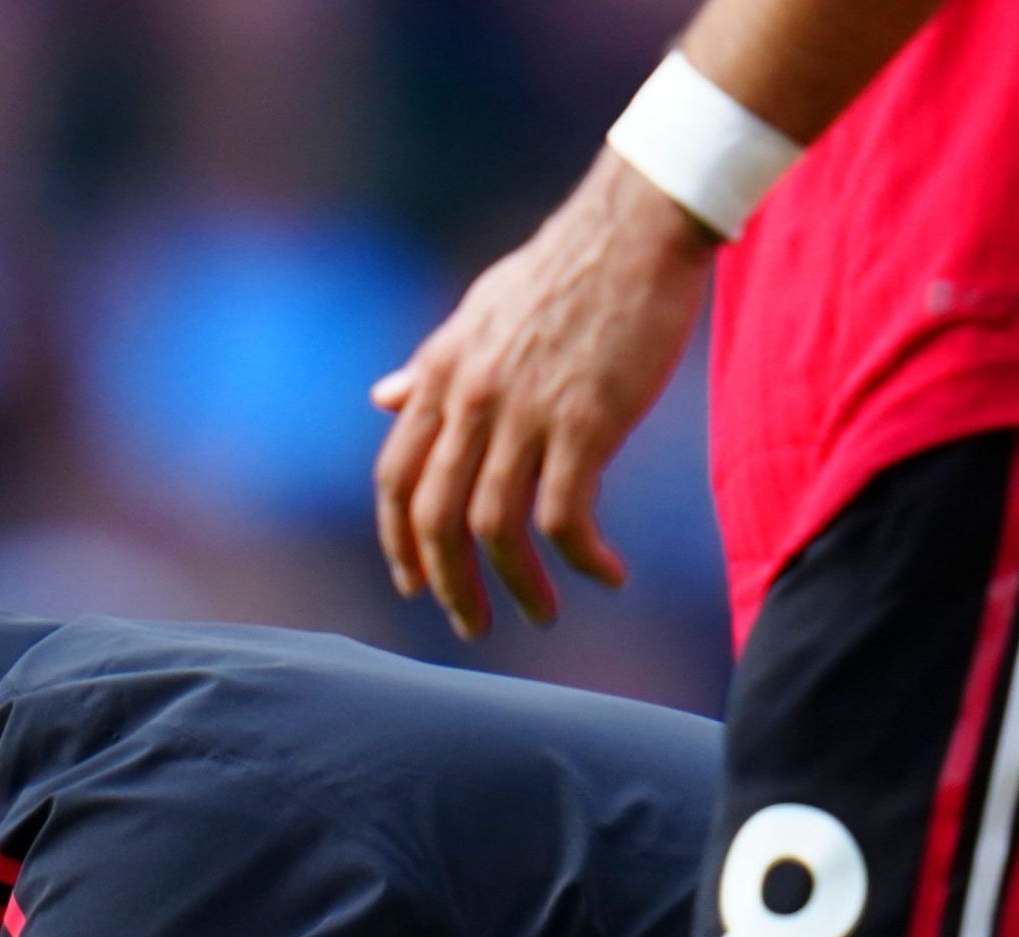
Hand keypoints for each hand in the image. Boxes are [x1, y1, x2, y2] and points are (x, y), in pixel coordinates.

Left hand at [371, 150, 711, 638]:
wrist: (636, 230)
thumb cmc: (565, 270)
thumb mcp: (477, 313)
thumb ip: (430, 366)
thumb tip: (382, 397)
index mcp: (441, 373)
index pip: (396, 477)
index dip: (399, 542)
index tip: (415, 585)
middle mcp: (470, 397)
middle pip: (436, 517)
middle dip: (450, 585)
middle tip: (474, 625)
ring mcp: (524, 412)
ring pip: (496, 530)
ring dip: (519, 586)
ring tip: (543, 613)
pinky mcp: (584, 423)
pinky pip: (567, 519)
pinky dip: (583, 560)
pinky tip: (608, 575)